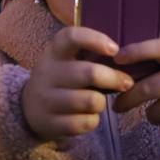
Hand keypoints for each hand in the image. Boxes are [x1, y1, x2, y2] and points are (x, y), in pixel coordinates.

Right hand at [21, 26, 133, 141]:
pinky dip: (92, 121)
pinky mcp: (49, 123)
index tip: (115, 49)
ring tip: (98, 101)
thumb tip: (131, 57)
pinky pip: (85, 122)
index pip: (71, 36)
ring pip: (91, 100)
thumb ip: (91, 55)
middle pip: (90, 73)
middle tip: (127, 83)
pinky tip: (86, 116)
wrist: (28, 108)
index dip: (96, 40)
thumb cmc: (62, 78)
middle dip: (115, 79)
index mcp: (54, 52)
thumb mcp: (67, 60)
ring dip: (102, 102)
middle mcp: (47, 72)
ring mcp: (46, 99)